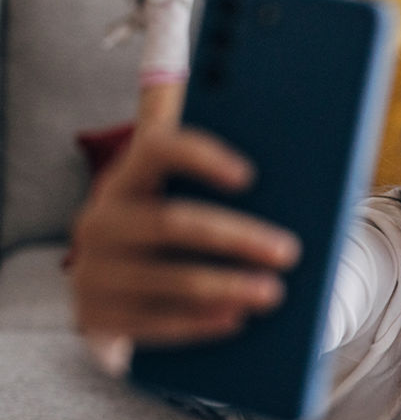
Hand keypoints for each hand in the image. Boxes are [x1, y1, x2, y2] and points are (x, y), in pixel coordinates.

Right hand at [71, 124, 300, 347]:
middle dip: (236, 237)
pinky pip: (156, 323)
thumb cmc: (159, 233)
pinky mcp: (97, 318)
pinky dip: (201, 322)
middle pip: (172, 223)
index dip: (200, 157)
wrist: (105, 296)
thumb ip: (195, 151)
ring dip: (227, 286)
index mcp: (124, 179)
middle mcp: (100, 221)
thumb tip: (227, 96)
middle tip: (289, 251)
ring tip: (274, 292)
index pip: (156, 149)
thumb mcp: (168, 192)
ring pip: (169, 279)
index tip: (249, 175)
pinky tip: (238, 319)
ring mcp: (93, 272)